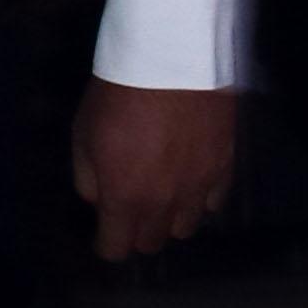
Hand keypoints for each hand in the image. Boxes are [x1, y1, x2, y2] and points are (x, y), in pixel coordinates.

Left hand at [69, 81, 234, 259]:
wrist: (170, 59)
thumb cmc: (117, 94)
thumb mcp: (83, 134)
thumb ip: (88, 177)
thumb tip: (98, 199)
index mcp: (125, 197)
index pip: (116, 248)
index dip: (106, 243)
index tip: (104, 232)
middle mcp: (165, 202)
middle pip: (152, 243)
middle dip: (137, 233)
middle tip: (130, 210)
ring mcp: (199, 187)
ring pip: (185, 228)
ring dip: (170, 219)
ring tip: (163, 196)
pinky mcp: (224, 167)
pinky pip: (214, 202)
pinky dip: (200, 199)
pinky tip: (190, 181)